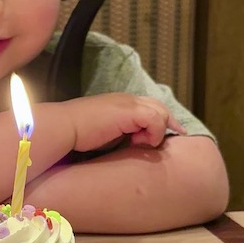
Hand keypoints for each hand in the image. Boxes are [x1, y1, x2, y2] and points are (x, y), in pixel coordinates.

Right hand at [62, 93, 185, 152]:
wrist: (64, 127)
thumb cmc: (77, 134)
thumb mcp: (104, 133)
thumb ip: (120, 134)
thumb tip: (133, 144)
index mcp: (120, 103)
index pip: (149, 105)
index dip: (162, 118)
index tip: (172, 131)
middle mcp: (127, 99)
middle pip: (159, 106)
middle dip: (170, 121)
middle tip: (179, 134)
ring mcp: (128, 103)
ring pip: (160, 111)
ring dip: (157, 130)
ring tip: (142, 143)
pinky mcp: (129, 111)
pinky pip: (155, 120)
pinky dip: (153, 133)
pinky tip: (138, 142)